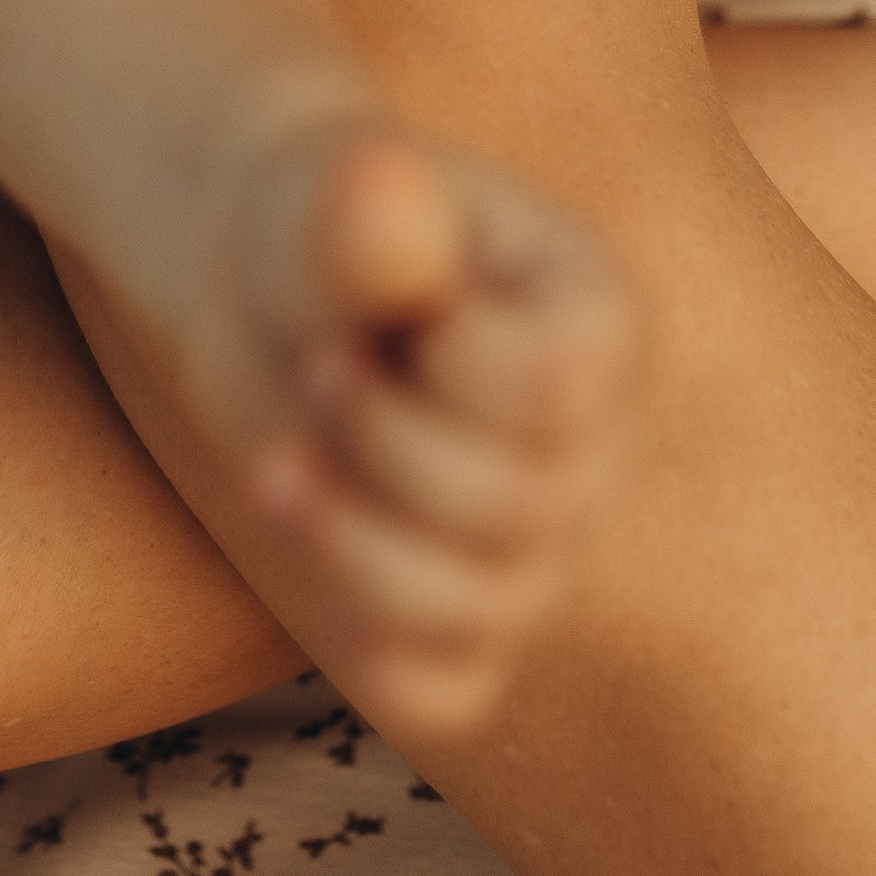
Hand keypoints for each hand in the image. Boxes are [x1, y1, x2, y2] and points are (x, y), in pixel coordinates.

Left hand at [223, 127, 640, 743]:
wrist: (279, 296)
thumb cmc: (322, 231)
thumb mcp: (330, 199)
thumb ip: (366, 210)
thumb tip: (382, 182)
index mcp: (602, 326)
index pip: (558, 391)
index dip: (444, 365)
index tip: (364, 315)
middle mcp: (595, 447)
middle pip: (522, 511)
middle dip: (379, 445)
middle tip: (313, 369)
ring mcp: (541, 548)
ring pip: (479, 614)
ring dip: (345, 544)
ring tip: (273, 465)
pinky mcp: (468, 623)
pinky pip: (440, 694)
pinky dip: (363, 648)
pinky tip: (318, 552)